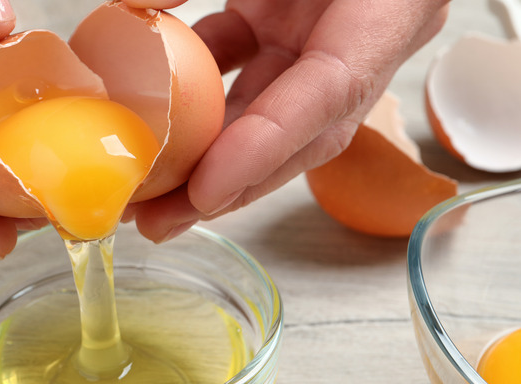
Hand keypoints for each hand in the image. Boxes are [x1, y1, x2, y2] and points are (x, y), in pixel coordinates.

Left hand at [123, 0, 448, 241]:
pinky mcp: (284, 28)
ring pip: (264, 115)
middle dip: (227, 185)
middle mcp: (358, 38)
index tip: (206, 190)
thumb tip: (134, 5)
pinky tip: (151, 121)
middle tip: (158, 224)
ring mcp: (319, 37)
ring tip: (145, 199)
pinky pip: (238, 73)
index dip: (267, 147)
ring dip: (205, 158)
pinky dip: (196, 101)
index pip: (329, 93)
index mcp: (386, 7)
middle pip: (296, 133)